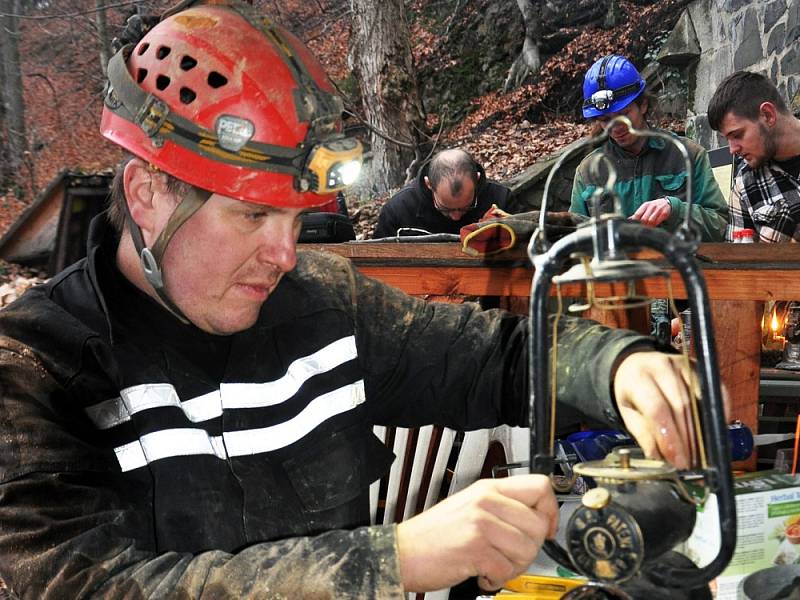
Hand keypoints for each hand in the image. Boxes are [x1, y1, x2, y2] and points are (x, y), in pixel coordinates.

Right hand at [396, 475, 557, 592]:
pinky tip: (482, 574)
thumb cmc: (434, 534)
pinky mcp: (476, 548)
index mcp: (488, 488)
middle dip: (530, 548)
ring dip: (514, 566)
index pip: (540, 486)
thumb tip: (537, 516)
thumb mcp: (470, 506)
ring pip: (527, 549)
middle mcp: (486, 501)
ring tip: (494, 564)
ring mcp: (481, 523)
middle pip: (538, 523)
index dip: (550, 510)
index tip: (546, 526)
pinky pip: (507, 570)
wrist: (402, 552)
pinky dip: (497, 580)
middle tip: (512, 555)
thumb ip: (502, 506)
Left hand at [613, 352, 730, 468]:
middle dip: (688, 439)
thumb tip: (661, 457)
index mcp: (637, 378)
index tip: (678, 460)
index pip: (657, 410)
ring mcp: (683, 365)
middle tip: (691, 461)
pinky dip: (718, 413)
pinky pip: (716, 391)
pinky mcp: (700, 367)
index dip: (670, 437)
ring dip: (704, 432)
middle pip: (681, 406)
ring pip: (699, 401)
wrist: (637, 365)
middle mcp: (661, 367)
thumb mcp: (628, 412)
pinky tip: (714, 433)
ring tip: (702, 454)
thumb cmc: (633, 391)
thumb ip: (644, 434)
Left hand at [630, 198, 671, 226]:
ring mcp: (658, 209)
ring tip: (649, 227)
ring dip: (649, 226)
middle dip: (643, 225)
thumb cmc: (654, 207)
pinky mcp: (664, 213)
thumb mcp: (645, 208)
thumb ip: (638, 214)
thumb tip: (628, 219)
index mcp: (645, 205)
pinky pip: (658, 221)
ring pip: (651, 221)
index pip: (637, 214)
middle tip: (643, 228)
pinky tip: (654, 225)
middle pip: (644, 219)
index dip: (635, 221)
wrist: (667, 203)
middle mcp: (651, 206)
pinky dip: (655, 225)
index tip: (634, 226)